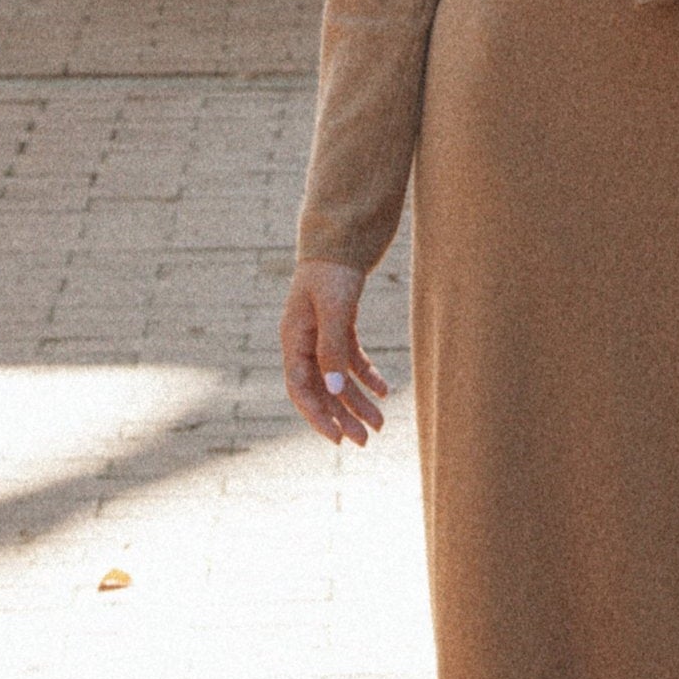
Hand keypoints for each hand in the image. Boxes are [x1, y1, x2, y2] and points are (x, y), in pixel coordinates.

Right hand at [281, 260, 388, 445]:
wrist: (342, 238)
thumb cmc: (333, 271)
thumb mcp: (334, 309)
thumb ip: (332, 349)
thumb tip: (332, 392)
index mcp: (293, 339)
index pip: (300, 388)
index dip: (317, 416)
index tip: (338, 439)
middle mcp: (303, 341)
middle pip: (320, 389)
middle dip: (342, 416)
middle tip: (365, 440)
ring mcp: (320, 335)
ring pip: (337, 378)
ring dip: (357, 401)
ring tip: (380, 424)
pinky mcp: (338, 327)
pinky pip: (350, 360)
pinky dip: (366, 376)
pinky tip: (384, 391)